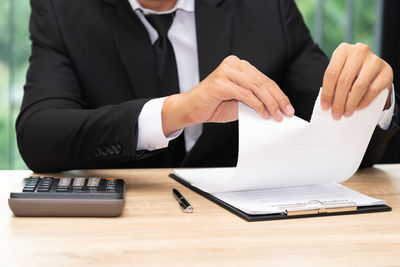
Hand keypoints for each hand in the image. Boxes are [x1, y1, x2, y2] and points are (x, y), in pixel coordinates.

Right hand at [161, 55, 294, 135]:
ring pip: (256, 88)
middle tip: (286, 112)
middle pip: (262, 82)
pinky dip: (257, 105)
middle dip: (277, 99)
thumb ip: (255, 99)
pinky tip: (264, 114)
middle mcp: (233, 64)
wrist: (191, 109)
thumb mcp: (239, 101)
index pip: (264, 79)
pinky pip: (245, 94)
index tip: (288, 106)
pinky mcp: (221, 82)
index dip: (278, 94)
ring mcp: (226, 72)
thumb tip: (276, 108)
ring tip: (277, 116)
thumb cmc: (213, 105)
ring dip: (270, 104)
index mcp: (238, 65)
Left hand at [321, 42, 392, 119]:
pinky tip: (358, 108)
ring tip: (346, 113)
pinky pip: (373, 90)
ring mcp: (374, 60)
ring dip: (350, 103)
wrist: (374, 68)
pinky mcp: (386, 71)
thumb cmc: (352, 71)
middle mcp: (359, 51)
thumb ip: (334, 83)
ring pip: (358, 86)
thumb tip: (328, 104)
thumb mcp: (340, 72)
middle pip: (344, 80)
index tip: (325, 107)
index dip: (326, 93)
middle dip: (338, 101)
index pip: (331, 73)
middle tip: (336, 114)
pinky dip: (364, 101)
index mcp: (343, 50)